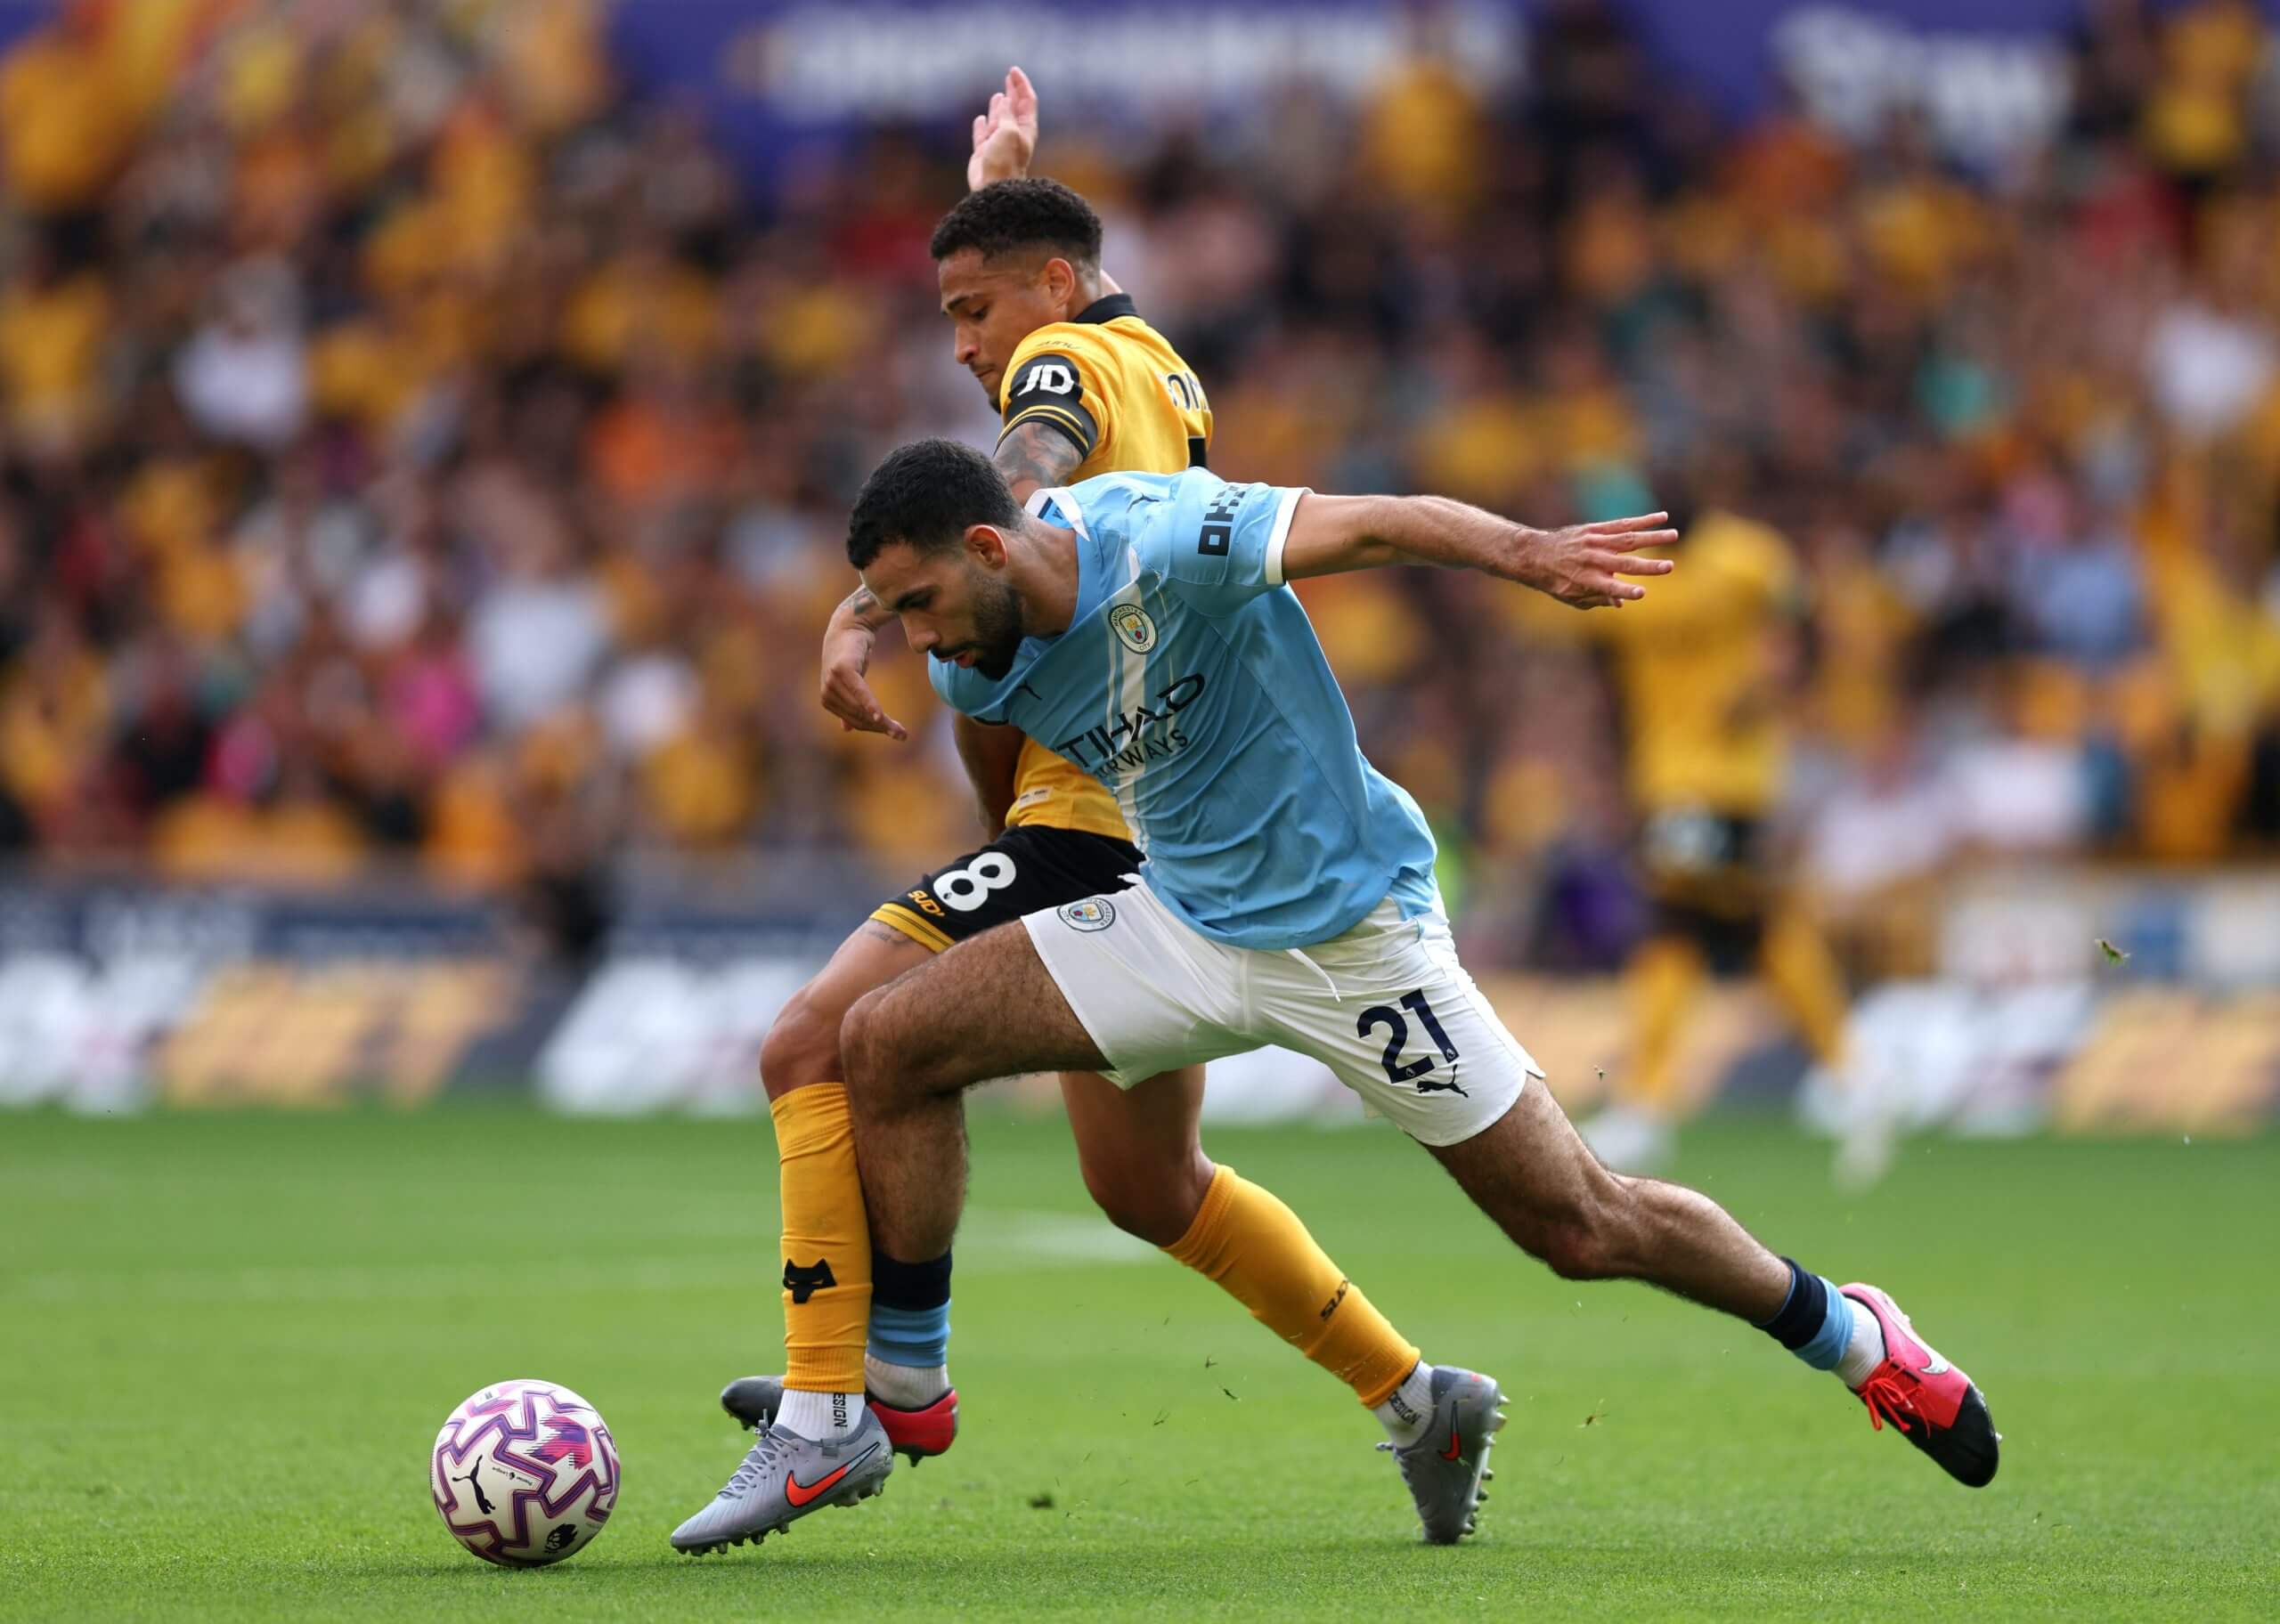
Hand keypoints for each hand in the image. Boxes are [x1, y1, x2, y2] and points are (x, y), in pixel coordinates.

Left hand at [820, 630, 907, 739]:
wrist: (850, 626)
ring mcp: (832, 681)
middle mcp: (827, 693)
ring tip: (901, 729)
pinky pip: (860, 693)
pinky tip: (880, 717)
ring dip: (882, 720)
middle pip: (859, 717)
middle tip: (903, 735)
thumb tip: (846, 729)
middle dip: (882, 728)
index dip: (876, 730)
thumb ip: (847, 704)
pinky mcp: (842, 670)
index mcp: (828, 700)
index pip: (855, 721)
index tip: (897, 735)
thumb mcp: (849, 682)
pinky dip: (870, 705)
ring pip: (861, 709)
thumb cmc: (851, 655)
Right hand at [968, 66, 1038, 189]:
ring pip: (999, 119)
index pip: (1026, 101)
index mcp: (1025, 128)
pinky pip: (983, 134)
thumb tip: (1003, 99)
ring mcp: (998, 143)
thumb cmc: (1005, 160)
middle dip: (1013, 91)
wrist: (994, 187)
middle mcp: (1013, 134)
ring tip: (998, 96)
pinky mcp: (984, 152)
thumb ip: (1005, 114)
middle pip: (1014, 108)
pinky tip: (980, 119)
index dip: (1021, 85)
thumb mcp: (1008, 131)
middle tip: (1009, 76)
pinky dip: (982, 125)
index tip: (1013, 71)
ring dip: (998, 107)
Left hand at [1511, 511, 1678, 608]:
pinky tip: (1661, 517)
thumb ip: (1596, 600)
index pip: (1610, 588)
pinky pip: (1622, 523)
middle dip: (1648, 566)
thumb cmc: (1555, 581)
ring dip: (1653, 537)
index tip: (1642, 594)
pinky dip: (1643, 520)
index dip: (1625, 592)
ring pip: (1628, 539)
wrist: (1534, 555)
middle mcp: (1592, 560)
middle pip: (1624, 564)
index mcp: (1587, 581)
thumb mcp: (1572, 597)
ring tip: (1674, 534)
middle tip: (1670, 567)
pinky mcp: (1595, 529)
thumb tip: (1620, 603)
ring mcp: (1595, 542)